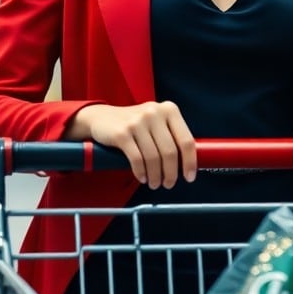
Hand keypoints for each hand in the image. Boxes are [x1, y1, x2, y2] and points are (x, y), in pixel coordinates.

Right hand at [71, 102, 196, 187]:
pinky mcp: (122, 133)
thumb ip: (171, 136)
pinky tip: (142, 178)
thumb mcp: (156, 123)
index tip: (189, 177)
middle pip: (170, 152)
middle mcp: (154, 113)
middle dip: (171, 173)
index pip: (186, 140)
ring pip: (154, 158)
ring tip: (154, 183)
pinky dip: (141, 173)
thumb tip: (188, 163)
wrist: (101, 118)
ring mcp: (138, 122)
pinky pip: (137, 160)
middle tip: (168, 184)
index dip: (190, 162)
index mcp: (169, 109)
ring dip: (156, 176)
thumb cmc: (134, 124)